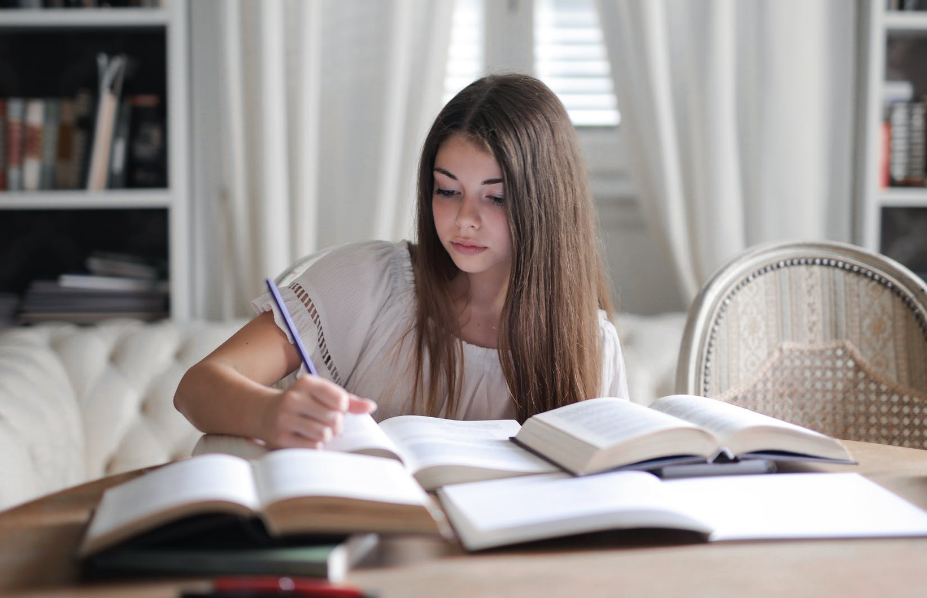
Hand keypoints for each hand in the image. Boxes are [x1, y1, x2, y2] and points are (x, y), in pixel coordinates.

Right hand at [259, 374, 376, 448]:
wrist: (263, 413)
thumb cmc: (302, 403)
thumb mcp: (322, 395)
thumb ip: (349, 400)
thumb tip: (372, 406)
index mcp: (306, 383)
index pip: (340, 399)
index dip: (343, 408)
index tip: (334, 408)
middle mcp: (293, 398)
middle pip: (334, 419)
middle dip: (336, 425)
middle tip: (326, 423)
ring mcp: (284, 418)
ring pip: (324, 434)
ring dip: (325, 436)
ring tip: (316, 430)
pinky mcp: (280, 438)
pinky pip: (312, 447)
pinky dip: (314, 445)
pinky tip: (305, 438)